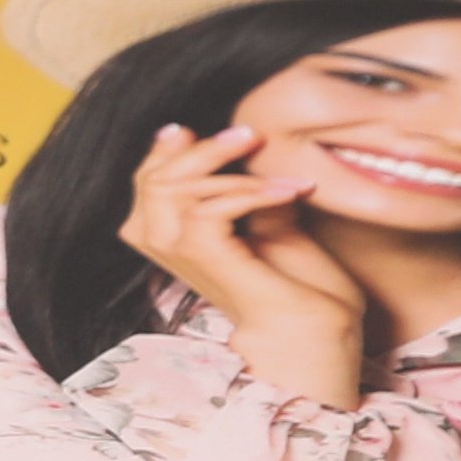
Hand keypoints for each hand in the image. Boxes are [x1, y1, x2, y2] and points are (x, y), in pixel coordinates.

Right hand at [121, 119, 377, 403]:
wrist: (311, 329)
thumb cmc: (293, 283)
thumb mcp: (268, 220)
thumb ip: (246, 187)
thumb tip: (243, 141)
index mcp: (168, 232)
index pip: (149, 176)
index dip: (172, 149)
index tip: (212, 131)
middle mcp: (160, 242)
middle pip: (154, 175)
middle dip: (203, 149)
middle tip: (250, 136)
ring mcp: (176, 251)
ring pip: (173, 186)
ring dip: (229, 167)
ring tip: (280, 173)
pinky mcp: (203, 256)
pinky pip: (209, 207)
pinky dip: (252, 192)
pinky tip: (291, 192)